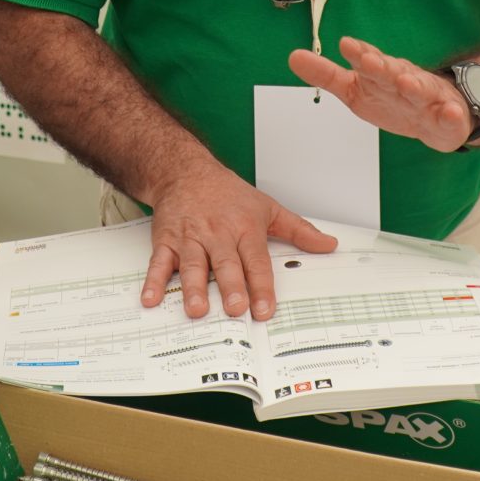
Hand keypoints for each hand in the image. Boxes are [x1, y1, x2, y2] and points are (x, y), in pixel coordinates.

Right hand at [142, 161, 337, 320]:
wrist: (185, 171)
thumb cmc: (227, 193)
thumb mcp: (268, 207)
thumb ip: (299, 230)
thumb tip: (328, 245)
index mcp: (244, 229)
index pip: (256, 261)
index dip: (262, 287)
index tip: (266, 309)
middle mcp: (217, 234)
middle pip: (226, 264)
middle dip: (230, 287)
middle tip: (235, 309)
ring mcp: (190, 238)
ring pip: (193, 265)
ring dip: (193, 288)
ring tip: (196, 309)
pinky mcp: (166, 241)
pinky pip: (159, 263)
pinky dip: (154, 281)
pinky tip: (151, 298)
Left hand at [289, 37, 471, 152]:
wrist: (437, 116)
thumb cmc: (393, 98)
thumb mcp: (355, 88)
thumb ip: (327, 75)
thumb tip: (293, 57)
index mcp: (381, 73)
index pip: (368, 60)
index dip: (358, 53)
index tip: (346, 45)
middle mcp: (404, 79)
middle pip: (393, 72)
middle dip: (381, 66)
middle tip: (369, 61)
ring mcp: (428, 98)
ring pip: (421, 90)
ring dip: (414, 85)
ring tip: (406, 82)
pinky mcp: (447, 118)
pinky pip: (450, 117)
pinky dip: (451, 115)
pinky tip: (450, 113)